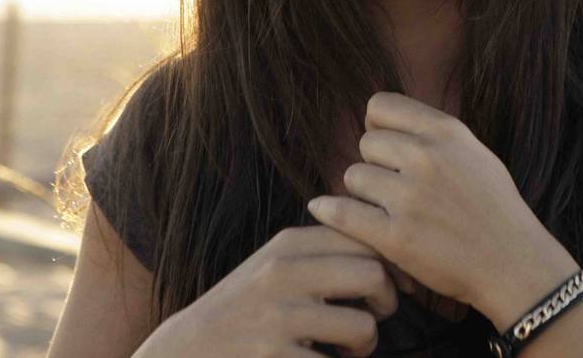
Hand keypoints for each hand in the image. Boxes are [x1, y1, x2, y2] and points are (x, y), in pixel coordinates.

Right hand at [137, 224, 398, 356]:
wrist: (186, 349)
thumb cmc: (244, 308)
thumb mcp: (273, 264)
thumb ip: (320, 251)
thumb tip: (386, 251)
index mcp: (287, 245)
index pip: (363, 237)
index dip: (391, 263)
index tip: (397, 284)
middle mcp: (283, 274)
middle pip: (372, 275)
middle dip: (385, 301)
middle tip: (372, 316)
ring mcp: (278, 318)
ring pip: (363, 326)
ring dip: (365, 344)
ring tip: (347, 348)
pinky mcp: (274, 357)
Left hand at [305, 91, 561, 311]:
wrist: (514, 264)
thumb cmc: (495, 209)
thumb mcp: (475, 152)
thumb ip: (432, 133)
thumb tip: (381, 119)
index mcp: (446, 132)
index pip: (380, 106)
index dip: (377, 126)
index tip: (384, 149)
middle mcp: (427, 158)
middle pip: (366, 143)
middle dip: (375, 165)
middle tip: (393, 190)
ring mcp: (410, 198)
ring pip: (353, 177)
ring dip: (363, 194)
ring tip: (387, 211)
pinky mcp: (396, 237)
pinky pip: (343, 212)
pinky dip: (331, 212)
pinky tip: (325, 210)